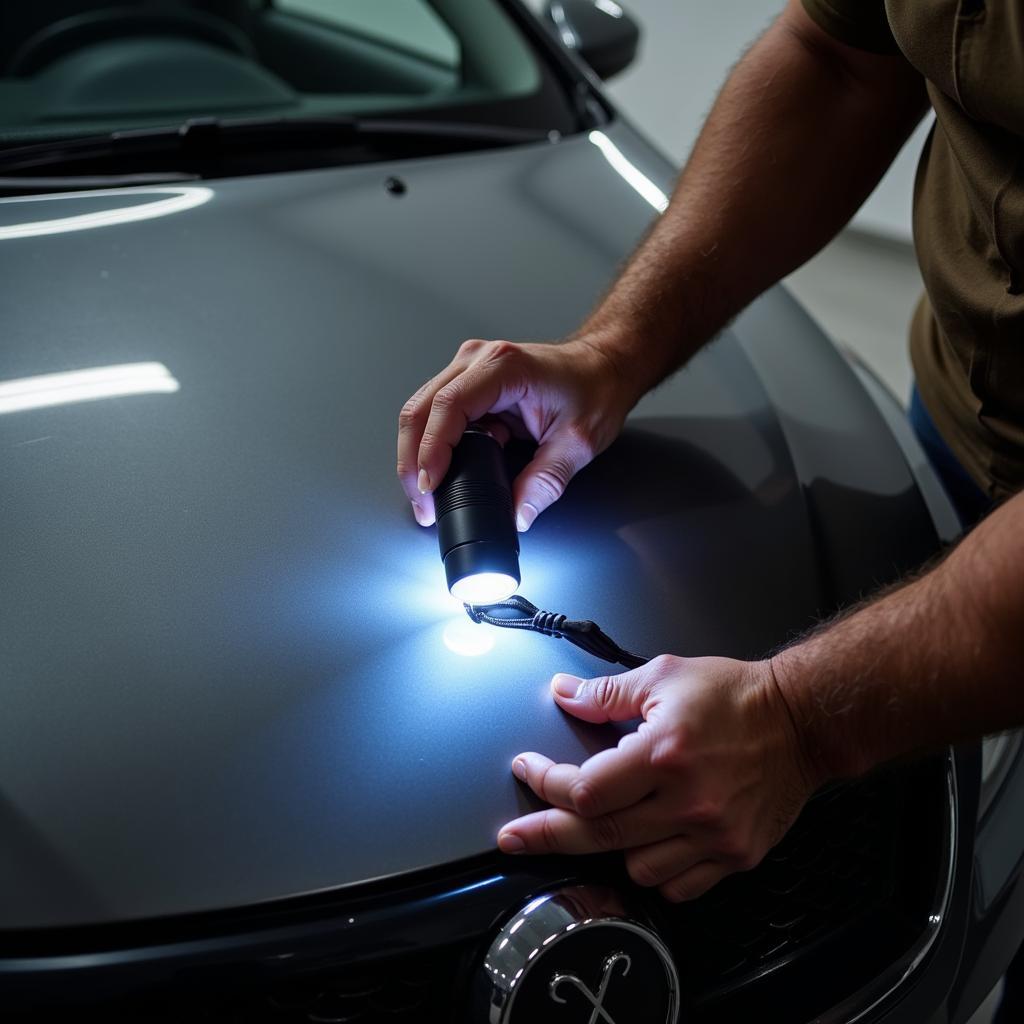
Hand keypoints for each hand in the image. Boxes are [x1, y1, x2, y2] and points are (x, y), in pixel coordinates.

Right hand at [397, 337, 632, 528]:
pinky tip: (440, 474)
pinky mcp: (467, 383)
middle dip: (412, 461)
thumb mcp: (578, 442)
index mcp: (504, 368)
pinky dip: (430, 446)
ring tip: (426, 496)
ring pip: (420, 412)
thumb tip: (518, 515)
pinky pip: (435, 414)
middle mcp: (478, 360)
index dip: (430, 450)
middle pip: (420, 409)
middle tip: (423, 504)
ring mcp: (468, 369)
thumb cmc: (594, 388)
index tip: (428, 486)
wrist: (603, 366)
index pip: (447, 406)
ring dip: (416, 455)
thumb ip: (546, 482)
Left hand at [497, 655, 820, 901]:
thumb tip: (564, 695)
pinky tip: (645, 847)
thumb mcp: (665, 677)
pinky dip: (654, 871)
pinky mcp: (735, 854)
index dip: (547, 783)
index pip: (586, 789)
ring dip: (609, 850)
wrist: (801, 722)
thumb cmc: (735, 695)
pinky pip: (679, 885)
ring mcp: (713, 834)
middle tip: (514, 837)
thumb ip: (607, 691)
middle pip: (599, 835)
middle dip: (546, 835)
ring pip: (636, 868)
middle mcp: (688, 800)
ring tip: (602, 824)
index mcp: (665, 752)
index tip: (529, 769)